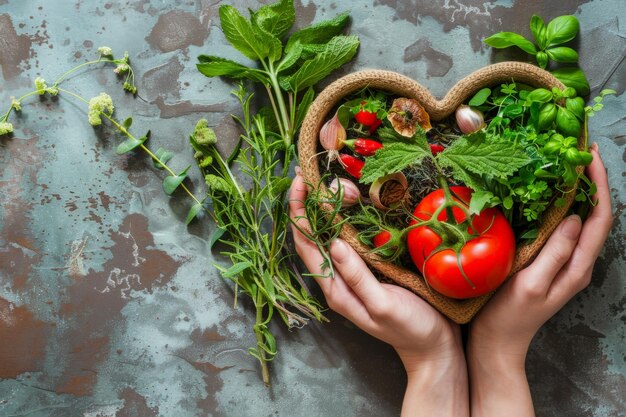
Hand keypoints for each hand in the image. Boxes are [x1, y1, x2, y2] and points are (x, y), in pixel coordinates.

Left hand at [289, 172, 468, 416]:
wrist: (433, 348)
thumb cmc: (410, 329)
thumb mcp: (382, 304)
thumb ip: (357, 277)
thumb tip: (333, 242)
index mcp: (335, 289)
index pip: (306, 245)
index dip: (299, 213)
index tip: (300, 182)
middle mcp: (337, 281)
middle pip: (311, 238)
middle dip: (304, 205)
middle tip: (305, 173)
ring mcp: (352, 276)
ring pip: (327, 237)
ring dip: (320, 210)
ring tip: (319, 182)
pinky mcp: (368, 272)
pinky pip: (348, 240)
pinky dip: (342, 219)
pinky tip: (348, 205)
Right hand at [467, 143, 612, 415]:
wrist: (495, 345)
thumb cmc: (508, 318)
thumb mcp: (531, 285)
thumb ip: (555, 253)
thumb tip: (576, 218)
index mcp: (577, 268)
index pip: (600, 218)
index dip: (599, 185)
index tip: (590, 155)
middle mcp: (576, 263)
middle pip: (595, 215)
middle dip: (591, 181)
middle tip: (576, 151)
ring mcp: (561, 263)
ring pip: (579, 219)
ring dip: (575, 190)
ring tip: (562, 164)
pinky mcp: (545, 262)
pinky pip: (559, 228)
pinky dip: (556, 205)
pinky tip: (540, 194)